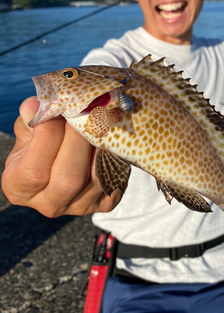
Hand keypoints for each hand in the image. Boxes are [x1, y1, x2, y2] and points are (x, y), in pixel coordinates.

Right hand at [1, 97, 122, 217]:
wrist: (69, 160)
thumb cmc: (43, 144)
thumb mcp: (29, 131)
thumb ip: (32, 120)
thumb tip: (36, 105)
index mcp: (20, 189)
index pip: (34, 172)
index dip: (48, 137)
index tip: (59, 109)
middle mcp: (50, 204)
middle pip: (69, 179)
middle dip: (78, 139)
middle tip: (84, 112)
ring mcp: (81, 206)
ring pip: (97, 176)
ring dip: (100, 143)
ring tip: (99, 119)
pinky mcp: (107, 201)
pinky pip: (115, 175)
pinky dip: (114, 152)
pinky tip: (110, 135)